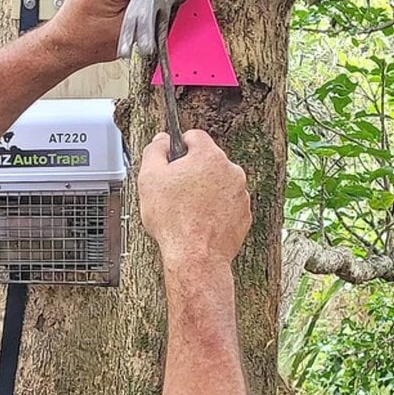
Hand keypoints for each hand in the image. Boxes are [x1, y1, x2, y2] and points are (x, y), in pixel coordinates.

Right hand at [138, 130, 250, 267]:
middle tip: (174, 192)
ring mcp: (241, 193)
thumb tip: (161, 140)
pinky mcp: (244, 214)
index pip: (194, 136)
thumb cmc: (173, 221)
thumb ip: (154, 151)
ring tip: (187, 211)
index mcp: (209, 156)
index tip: (171, 161)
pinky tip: (200, 221)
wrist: (196, 257)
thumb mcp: (149, 179)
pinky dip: (215, 209)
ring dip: (204, 191)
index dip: (178, 147)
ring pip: (218, 183)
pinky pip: (227, 203)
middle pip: (207, 160)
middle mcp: (231, 171)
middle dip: (191, 171)